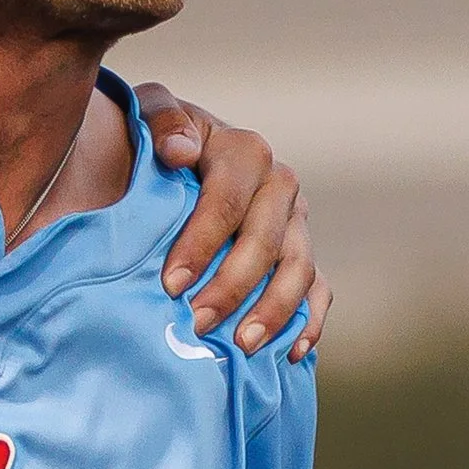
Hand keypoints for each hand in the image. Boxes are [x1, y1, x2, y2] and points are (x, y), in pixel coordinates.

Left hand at [136, 86, 328, 359]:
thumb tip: (179, 152)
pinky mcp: (302, 254)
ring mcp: (296, 223)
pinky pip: (318, 290)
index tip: (170, 284)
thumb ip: (161, 121)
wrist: (180, 160)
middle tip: (198, 324)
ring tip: (242, 345)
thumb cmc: (159, 144)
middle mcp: (280, 185)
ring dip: (273, 310)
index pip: (227, 202)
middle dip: (232, 287)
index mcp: (245, 152)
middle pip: (266, 241)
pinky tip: (290, 353)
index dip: (201, 244)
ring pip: (298, 269)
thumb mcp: (150, 115)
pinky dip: (310, 322)